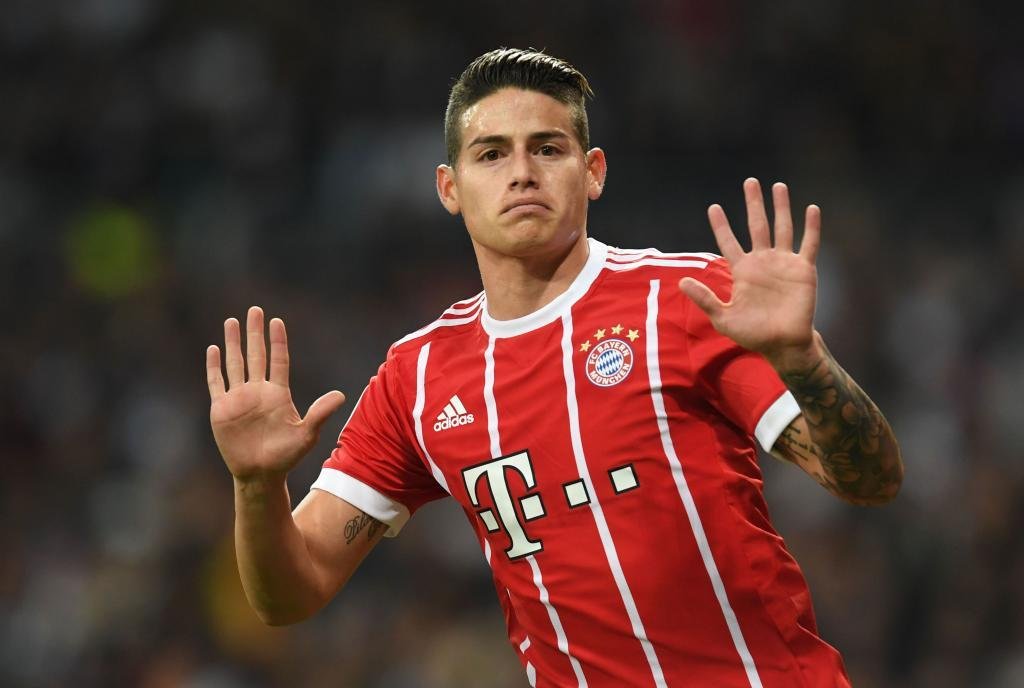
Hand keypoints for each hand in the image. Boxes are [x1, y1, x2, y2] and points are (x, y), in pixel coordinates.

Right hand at [206, 306, 345, 481]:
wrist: (260, 474)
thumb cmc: (285, 456)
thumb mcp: (306, 434)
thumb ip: (320, 413)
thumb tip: (341, 395)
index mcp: (278, 393)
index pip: (279, 360)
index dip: (278, 341)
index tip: (277, 321)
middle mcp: (258, 391)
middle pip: (256, 355)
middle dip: (255, 333)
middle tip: (255, 310)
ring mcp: (238, 398)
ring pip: (235, 363)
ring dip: (233, 343)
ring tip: (232, 321)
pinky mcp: (221, 409)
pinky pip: (216, 382)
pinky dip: (214, 366)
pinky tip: (214, 349)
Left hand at [679, 178, 821, 369]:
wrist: (783, 344)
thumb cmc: (753, 334)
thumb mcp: (723, 317)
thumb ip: (705, 298)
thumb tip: (681, 282)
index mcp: (743, 271)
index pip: (729, 242)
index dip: (721, 226)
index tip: (713, 207)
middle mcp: (763, 262)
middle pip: (757, 226)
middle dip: (753, 204)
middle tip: (750, 182)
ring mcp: (784, 263)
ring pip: (783, 228)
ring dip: (781, 207)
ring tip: (778, 186)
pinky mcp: (804, 270)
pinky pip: (809, 244)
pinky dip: (811, 227)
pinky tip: (811, 208)